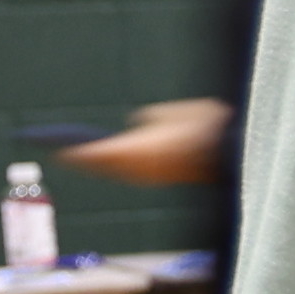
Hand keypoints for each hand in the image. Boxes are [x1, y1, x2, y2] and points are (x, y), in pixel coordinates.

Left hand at [60, 98, 229, 186]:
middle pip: (105, 166)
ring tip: (90, 158)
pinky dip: (124, 169)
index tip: (59, 149)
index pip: (96, 152)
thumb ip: (152, 117)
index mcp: (135, 150)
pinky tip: (122, 164)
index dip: (76, 151)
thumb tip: (140, 121)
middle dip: (86, 160)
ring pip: (121, 172)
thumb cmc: (206, 128)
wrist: (235, 153)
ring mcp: (154, 178)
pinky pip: (138, 174)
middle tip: (66, 154)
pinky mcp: (167, 179)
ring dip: (105, 166)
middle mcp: (140, 170)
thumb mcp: (175, 113)